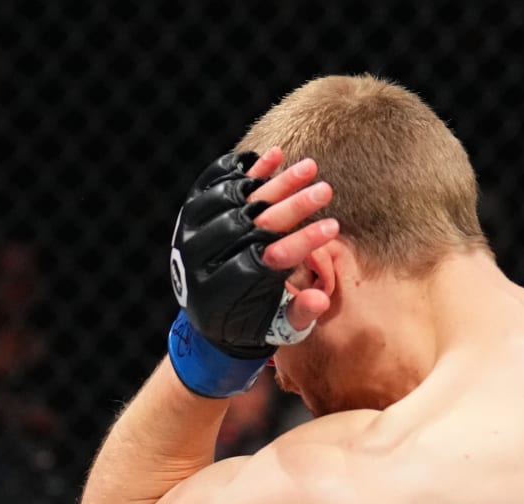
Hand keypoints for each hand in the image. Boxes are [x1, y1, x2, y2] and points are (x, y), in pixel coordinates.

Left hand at [166, 147, 337, 395]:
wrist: (204, 310)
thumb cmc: (251, 320)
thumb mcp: (277, 328)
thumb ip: (298, 315)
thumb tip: (320, 300)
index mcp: (221, 293)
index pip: (264, 259)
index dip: (299, 243)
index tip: (333, 228)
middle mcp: (200, 261)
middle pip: (250, 225)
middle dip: (292, 207)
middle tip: (325, 191)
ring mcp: (190, 235)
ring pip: (235, 200)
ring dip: (274, 182)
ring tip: (309, 167)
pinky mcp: (190, 215)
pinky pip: (215, 185)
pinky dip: (245, 170)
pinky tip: (274, 156)